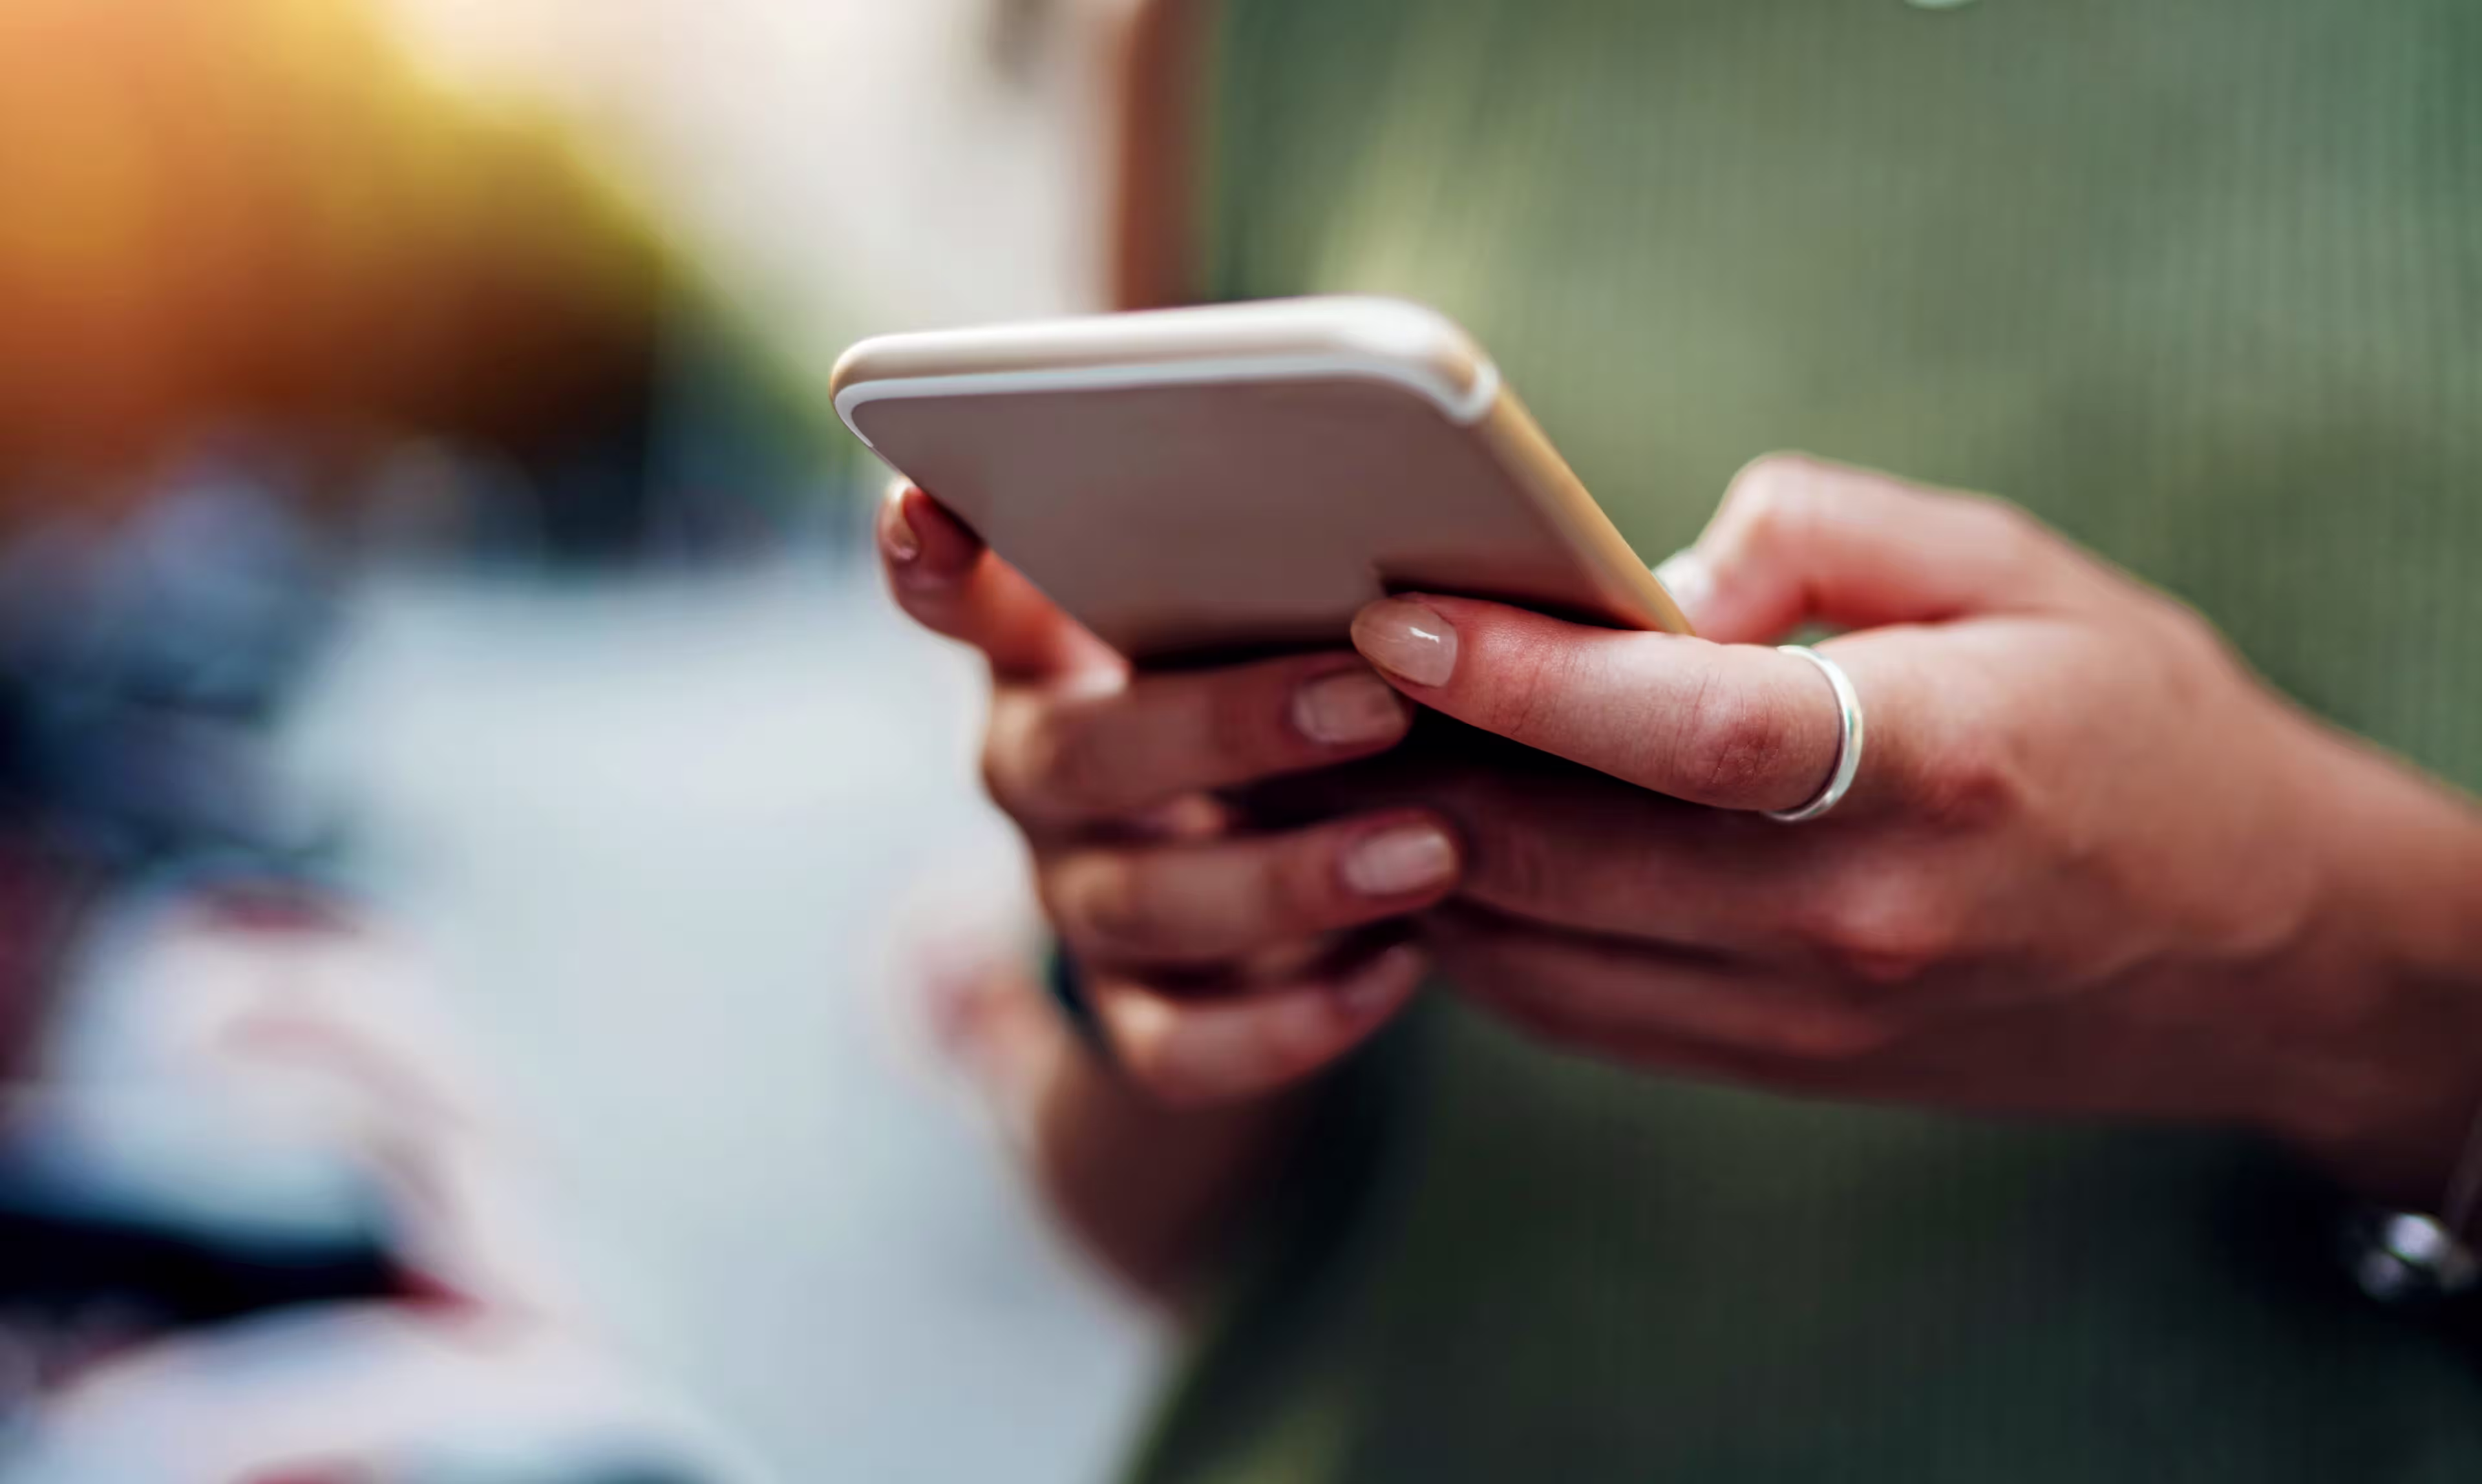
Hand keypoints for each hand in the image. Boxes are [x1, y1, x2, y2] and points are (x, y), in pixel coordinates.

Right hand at [878, 483, 1456, 1290]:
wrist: (1286, 881)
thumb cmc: (1290, 678)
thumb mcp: (1264, 613)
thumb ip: (1271, 567)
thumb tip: (1403, 515)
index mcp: (1049, 645)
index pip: (953, 590)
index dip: (930, 558)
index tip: (933, 513)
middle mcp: (1037, 769)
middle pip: (1080, 755)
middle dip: (1228, 728)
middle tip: (1375, 703)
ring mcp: (1077, 897)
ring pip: (1139, 906)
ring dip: (1289, 881)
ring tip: (1430, 852)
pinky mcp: (1133, 1014)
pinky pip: (1181, 1048)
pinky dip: (1294, 1019)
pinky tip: (1400, 968)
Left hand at [1343, 455, 2481, 1206]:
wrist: (2257, 951)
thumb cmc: (2137, 723)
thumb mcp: (2020, 566)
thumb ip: (1823, 533)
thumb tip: (1644, 577)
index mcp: (1937, 764)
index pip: (1677, 729)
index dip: (1516, 674)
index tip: (1390, 618)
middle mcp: (1858, 915)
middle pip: (1564, 855)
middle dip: (1413, 769)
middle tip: (1312, 683)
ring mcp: (1811, 1016)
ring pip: (1536, 956)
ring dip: (1416, 862)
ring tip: (1342, 763)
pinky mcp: (1780, 1066)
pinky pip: (1573, 1013)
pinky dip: (1480, 934)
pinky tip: (1435, 851)